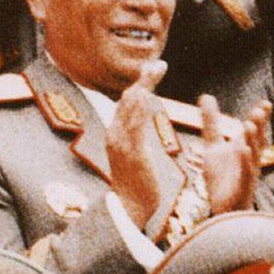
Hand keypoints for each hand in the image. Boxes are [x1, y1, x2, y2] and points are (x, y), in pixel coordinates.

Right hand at [104, 60, 170, 228]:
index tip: (153, 71)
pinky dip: (144, 104)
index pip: (127, 104)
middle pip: (128, 98)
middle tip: (159, 63)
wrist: (130, 210)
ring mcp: (121, 142)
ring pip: (131, 105)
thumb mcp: (135, 159)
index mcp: (117, 135)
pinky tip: (151, 92)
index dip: (140, 85)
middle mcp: (115, 134)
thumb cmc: (138, 189)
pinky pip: (136, 122)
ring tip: (157, 69)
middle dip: (143, 79)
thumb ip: (135, 141)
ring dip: (145, 84)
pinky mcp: (131, 152)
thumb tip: (138, 127)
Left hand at [201, 95, 268, 213]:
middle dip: (258, 126)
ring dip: (252, 141)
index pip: (254, 130)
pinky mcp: (242, 187)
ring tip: (249, 125)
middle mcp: (249, 160)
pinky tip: (243, 151)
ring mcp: (247, 174)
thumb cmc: (223, 178)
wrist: (225, 208)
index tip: (265, 103)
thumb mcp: (213, 145)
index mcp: (244, 149)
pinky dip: (245, 162)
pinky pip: (245, 174)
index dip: (260, 118)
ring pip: (253, 155)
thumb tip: (206, 96)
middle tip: (259, 110)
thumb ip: (211, 122)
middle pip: (256, 140)